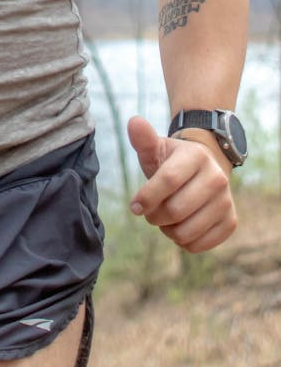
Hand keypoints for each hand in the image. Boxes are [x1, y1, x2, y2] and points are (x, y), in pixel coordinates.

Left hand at [127, 115, 236, 252]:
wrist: (200, 171)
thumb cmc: (171, 162)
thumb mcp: (156, 149)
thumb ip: (143, 139)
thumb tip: (134, 121)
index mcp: (196, 155)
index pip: (168, 180)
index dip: (147, 197)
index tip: (134, 207)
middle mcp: (217, 177)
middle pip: (176, 209)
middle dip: (155, 216)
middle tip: (151, 212)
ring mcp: (226, 200)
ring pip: (187, 231)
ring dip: (168, 230)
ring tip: (166, 219)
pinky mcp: (231, 221)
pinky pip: (199, 245)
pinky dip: (183, 242)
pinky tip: (181, 227)